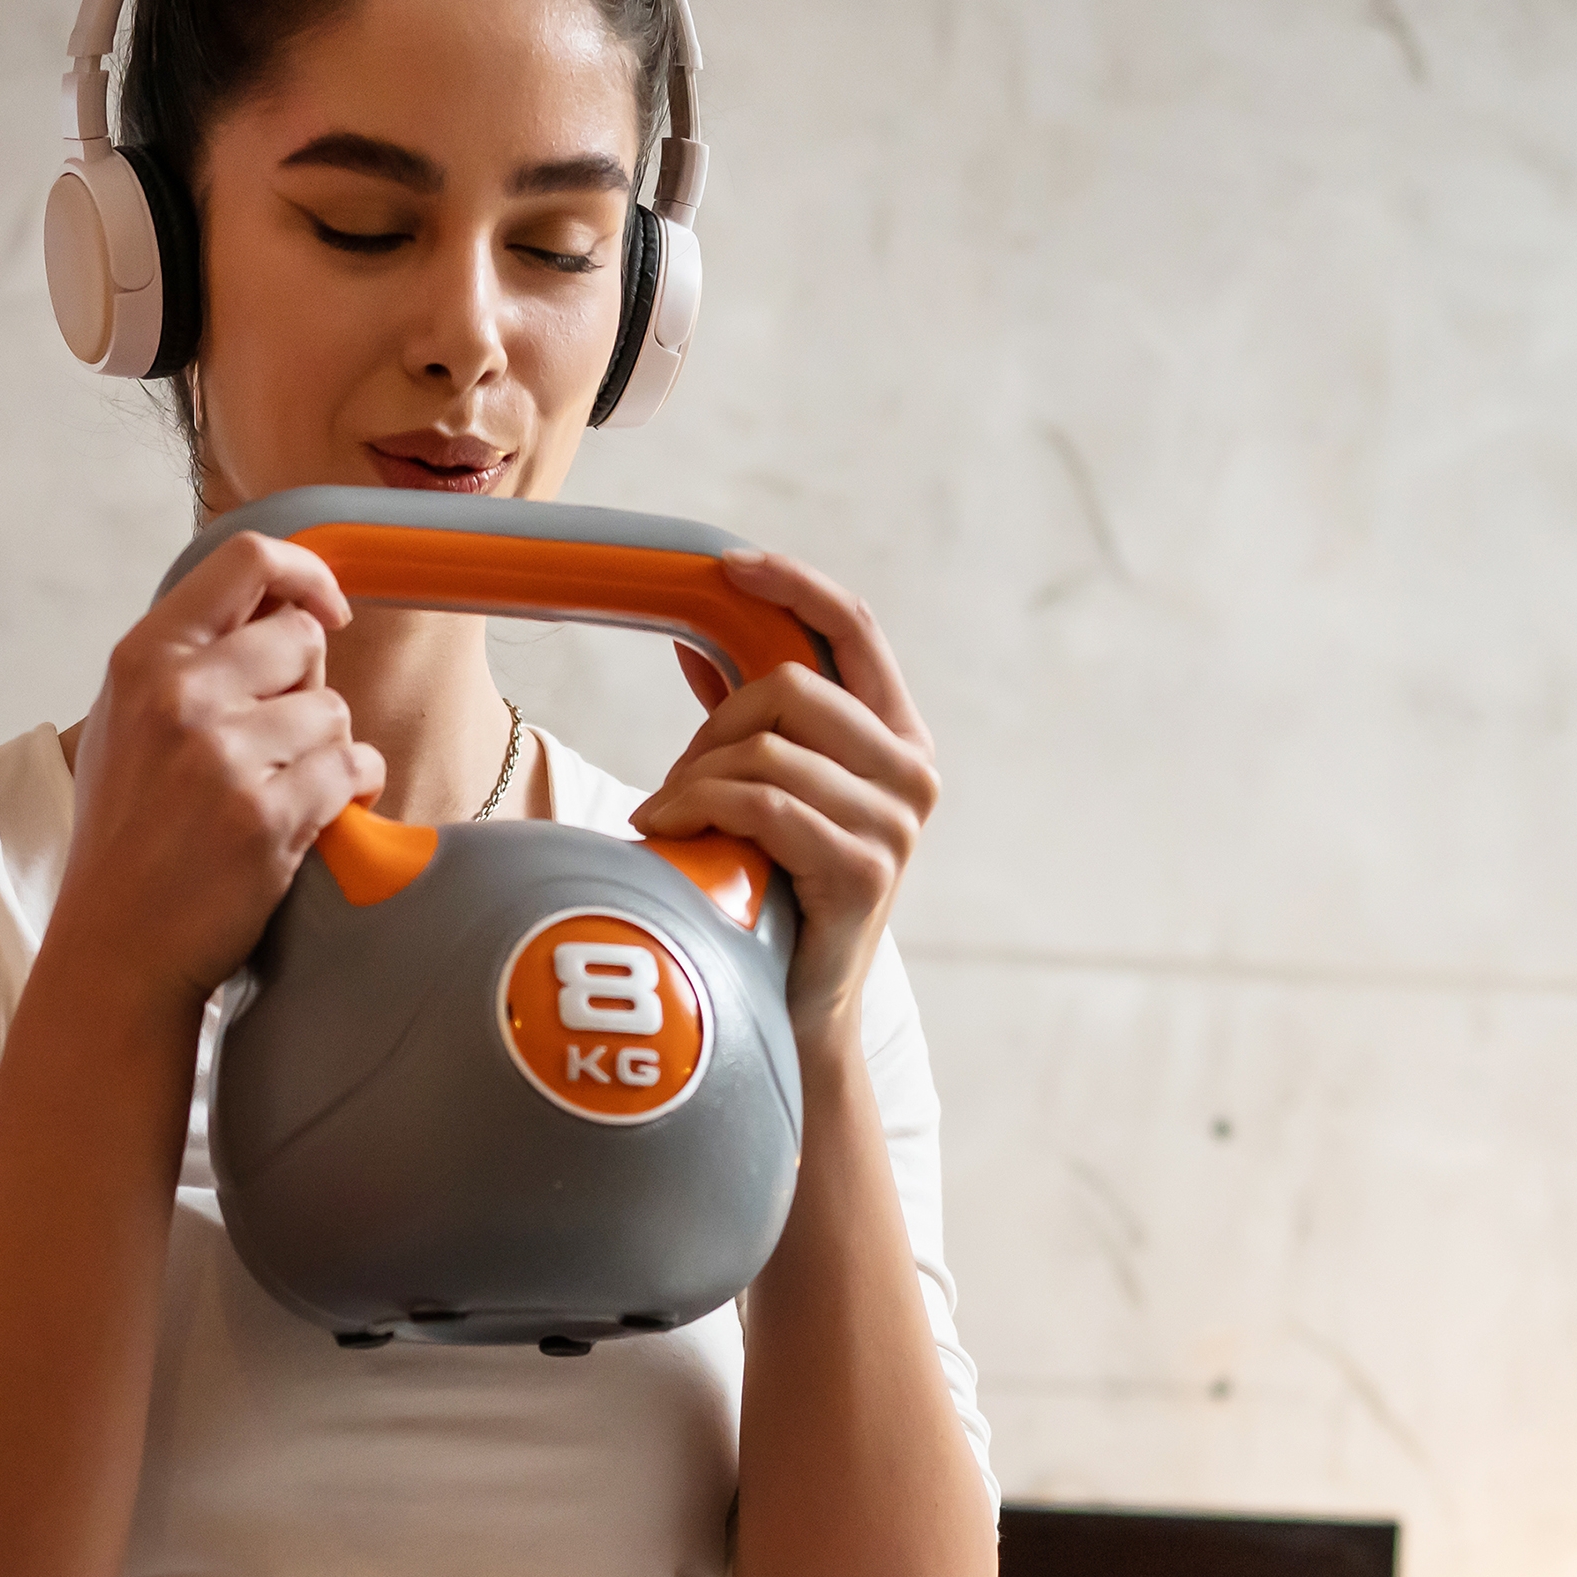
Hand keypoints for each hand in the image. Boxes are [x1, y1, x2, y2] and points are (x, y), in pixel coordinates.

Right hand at [47, 532, 386, 1019]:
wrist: (117, 945)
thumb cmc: (129, 834)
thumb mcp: (128, 721)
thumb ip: (192, 658)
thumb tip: (287, 604)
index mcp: (142, 659)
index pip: (245, 561)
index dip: (306, 574)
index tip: (328, 610)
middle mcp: (180, 696)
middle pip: (303, 637)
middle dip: (308, 686)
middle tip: (280, 741)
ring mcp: (223, 757)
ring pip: (333, 710)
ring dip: (326, 748)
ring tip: (286, 789)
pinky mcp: (267, 818)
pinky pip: (354, 767)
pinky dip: (353, 788)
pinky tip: (319, 813)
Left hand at [631, 551, 938, 1039]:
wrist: (796, 1010)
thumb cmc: (775, 891)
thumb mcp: (773, 791)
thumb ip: (752, 717)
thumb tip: (696, 638)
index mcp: (897, 737)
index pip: (856, 628)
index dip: (795, 585)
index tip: (729, 567)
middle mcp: (912, 771)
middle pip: (791, 686)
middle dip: (714, 725)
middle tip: (677, 780)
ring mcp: (895, 822)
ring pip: (767, 748)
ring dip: (694, 779)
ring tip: (667, 817)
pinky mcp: (861, 869)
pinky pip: (761, 803)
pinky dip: (696, 808)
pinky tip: (664, 832)